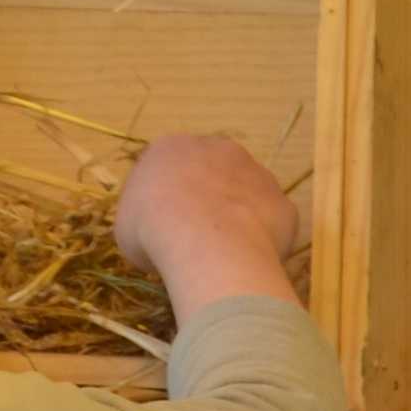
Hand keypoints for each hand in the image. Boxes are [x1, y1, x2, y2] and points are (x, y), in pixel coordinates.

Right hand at [113, 132, 302, 313]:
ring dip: (239, 217)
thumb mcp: (127, 228)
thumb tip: (157, 235)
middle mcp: (219, 149)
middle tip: (196, 236)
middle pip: (214, 173)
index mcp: (172, 148)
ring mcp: (257, 173)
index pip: (169, 167)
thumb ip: (144, 220)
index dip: (168, 198)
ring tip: (224, 254)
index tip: (165, 225)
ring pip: (247, 194)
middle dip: (208, 199)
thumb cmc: (153, 230)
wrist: (205, 242)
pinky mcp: (284, 203)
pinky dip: (263, 241)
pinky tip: (248, 262)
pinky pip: (272, 223)